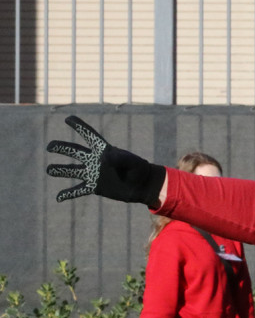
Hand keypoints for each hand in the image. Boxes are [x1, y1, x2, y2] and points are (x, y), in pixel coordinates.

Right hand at [46, 116, 165, 204]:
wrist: (142, 185)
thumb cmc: (139, 169)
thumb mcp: (132, 162)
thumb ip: (120, 158)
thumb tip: (104, 158)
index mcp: (103, 150)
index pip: (89, 135)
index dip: (79, 126)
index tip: (68, 118)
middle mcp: (94, 160)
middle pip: (74, 152)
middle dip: (61, 148)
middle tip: (50, 146)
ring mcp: (93, 173)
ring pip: (72, 170)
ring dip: (60, 170)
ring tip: (49, 170)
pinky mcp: (94, 186)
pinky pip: (78, 190)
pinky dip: (68, 194)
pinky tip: (58, 198)